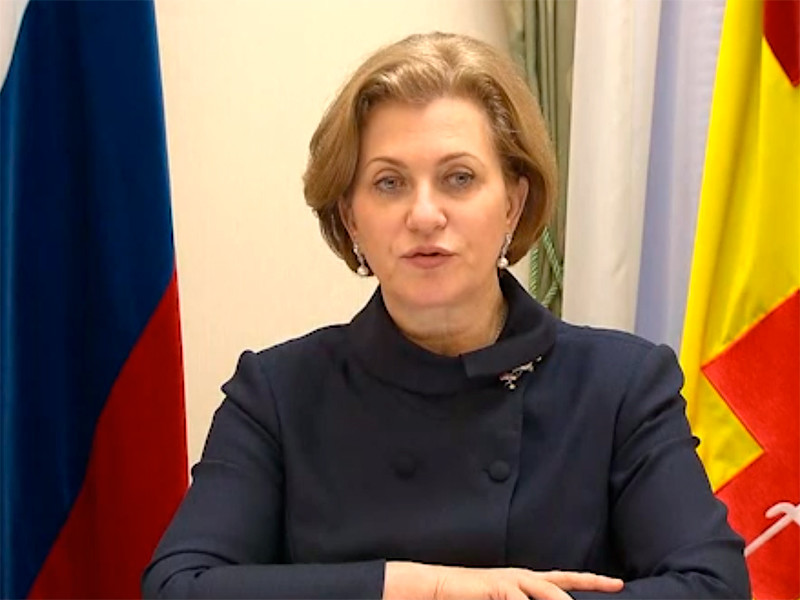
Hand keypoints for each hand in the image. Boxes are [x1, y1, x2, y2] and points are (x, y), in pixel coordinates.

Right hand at [383, 561, 623, 599]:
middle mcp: (522, 577)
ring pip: (548, 593)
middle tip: (615, 587)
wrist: (437, 587)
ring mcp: (510, 580)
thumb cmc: (469, 596)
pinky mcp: (497, 587)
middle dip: (588, 585)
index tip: (617, 583)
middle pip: (561, 583)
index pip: (564, 580)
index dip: (591, 581)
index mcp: (525, 580)